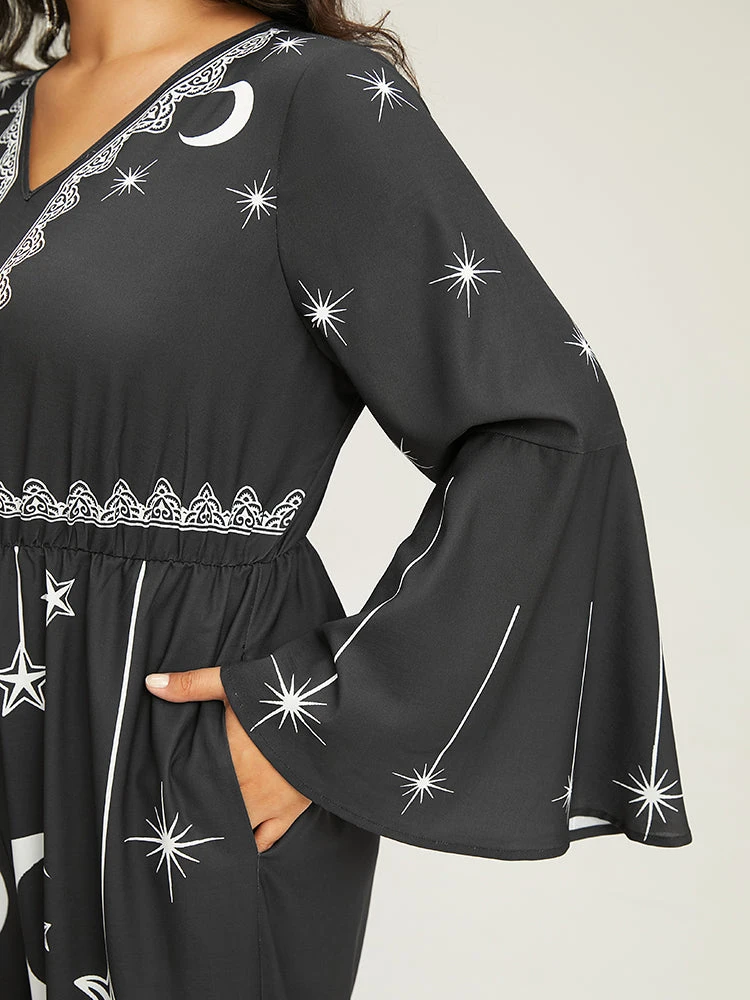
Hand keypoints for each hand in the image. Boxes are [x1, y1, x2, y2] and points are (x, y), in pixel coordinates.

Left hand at [145, 666, 311, 852]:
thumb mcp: (234, 683)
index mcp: (226, 761)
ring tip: (204, 830)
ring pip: (233, 831)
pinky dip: (250, 843)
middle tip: (179, 817)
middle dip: (195, 816)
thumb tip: (151, 683)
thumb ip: (191, 685)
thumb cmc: (282, 694)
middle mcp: (244, 790)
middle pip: (209, 815)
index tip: (162, 801)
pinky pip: (266, 839)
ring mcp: (269, 804)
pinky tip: (239, 842)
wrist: (334, 710)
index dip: (174, 797)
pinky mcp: (292, 810)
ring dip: (220, 830)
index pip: (189, 790)